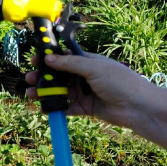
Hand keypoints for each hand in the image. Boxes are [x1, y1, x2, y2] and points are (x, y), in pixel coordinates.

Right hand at [25, 53, 159, 128]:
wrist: (138, 107)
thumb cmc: (120, 82)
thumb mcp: (94, 68)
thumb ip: (70, 64)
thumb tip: (49, 59)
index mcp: (88, 62)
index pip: (65, 58)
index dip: (49, 58)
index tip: (34, 59)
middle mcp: (85, 76)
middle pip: (60, 76)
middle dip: (43, 77)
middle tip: (28, 78)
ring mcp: (85, 92)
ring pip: (61, 91)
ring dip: (46, 92)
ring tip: (30, 94)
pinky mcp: (86, 108)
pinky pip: (68, 107)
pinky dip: (57, 108)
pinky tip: (45, 108)